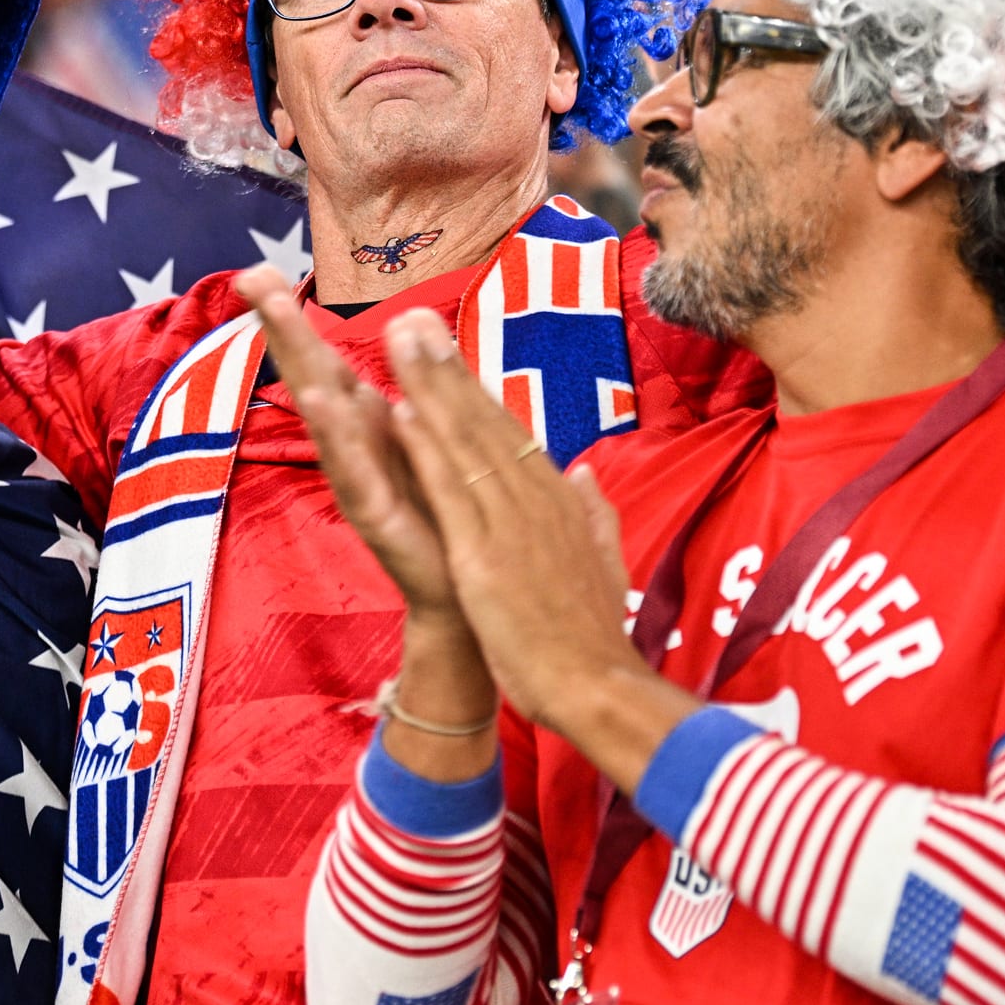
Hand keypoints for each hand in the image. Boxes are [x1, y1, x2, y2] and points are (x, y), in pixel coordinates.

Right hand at [235, 267, 455, 618]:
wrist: (467, 599)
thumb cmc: (445, 517)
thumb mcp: (430, 434)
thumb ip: (417, 381)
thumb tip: (407, 314)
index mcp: (370, 423)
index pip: (325, 358)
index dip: (293, 317)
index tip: (258, 269)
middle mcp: (354, 447)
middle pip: (312, 375)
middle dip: (282, 327)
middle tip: (249, 277)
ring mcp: (358, 480)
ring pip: (323, 416)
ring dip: (300, 367)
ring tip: (276, 321)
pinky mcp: (375, 516)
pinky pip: (353, 472)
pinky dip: (336, 437)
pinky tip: (320, 402)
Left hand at [379, 310, 657, 737]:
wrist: (601, 687)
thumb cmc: (593, 634)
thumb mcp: (602, 563)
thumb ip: (593, 514)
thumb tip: (585, 474)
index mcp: (557, 502)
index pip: (508, 435)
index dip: (473, 389)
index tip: (445, 348)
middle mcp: (534, 499)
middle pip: (486, 421)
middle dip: (446, 367)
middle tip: (412, 317)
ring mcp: (510, 524)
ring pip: (466, 442)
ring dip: (432, 386)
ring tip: (401, 339)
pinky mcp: (486, 557)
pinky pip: (452, 493)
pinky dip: (428, 451)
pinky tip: (402, 416)